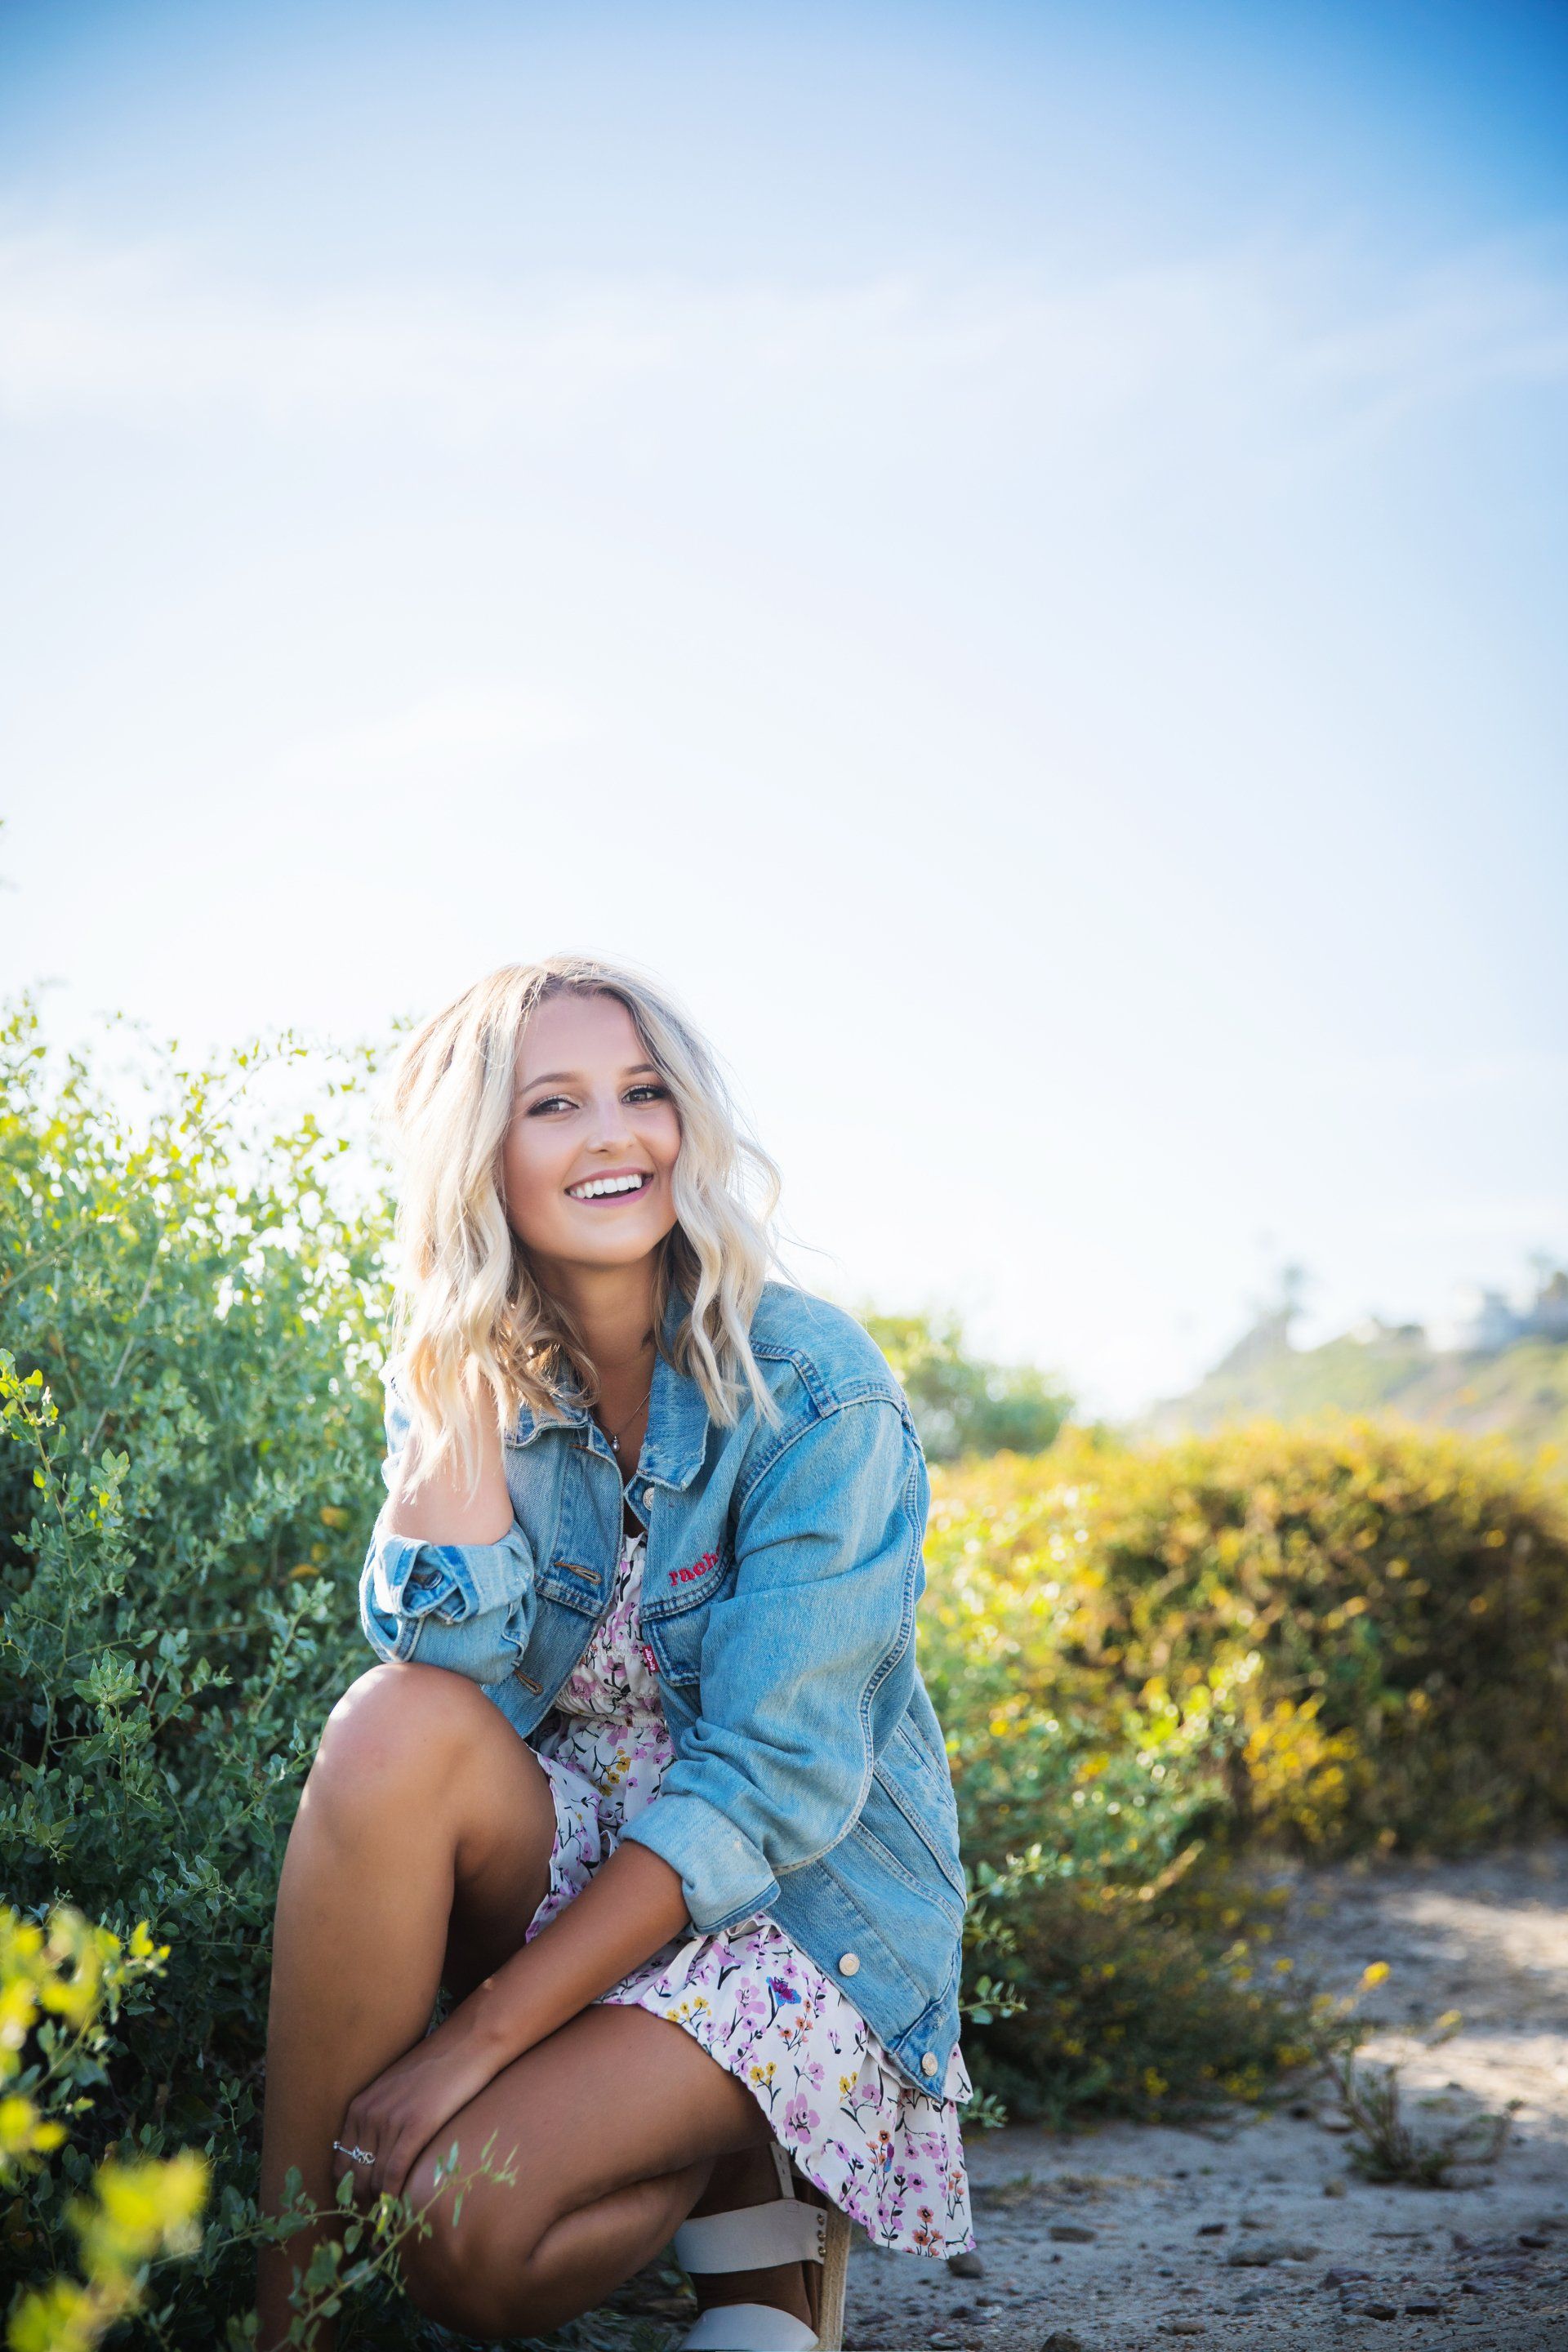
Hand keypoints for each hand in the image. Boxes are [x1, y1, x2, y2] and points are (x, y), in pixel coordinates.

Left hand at [331, 2003, 512, 2212]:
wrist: (467, 2043)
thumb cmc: (438, 2068)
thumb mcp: (399, 2090)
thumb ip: (384, 2118)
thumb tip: (382, 2155)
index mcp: (359, 2106)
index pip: (341, 2163)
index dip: (349, 2192)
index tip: (362, 2212)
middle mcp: (367, 2113)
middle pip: (354, 2176)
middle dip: (362, 2207)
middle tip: (375, 2229)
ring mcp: (389, 2119)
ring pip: (374, 2179)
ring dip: (379, 2209)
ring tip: (388, 2230)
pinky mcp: (414, 2125)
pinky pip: (395, 2172)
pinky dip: (394, 2197)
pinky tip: (401, 2212)